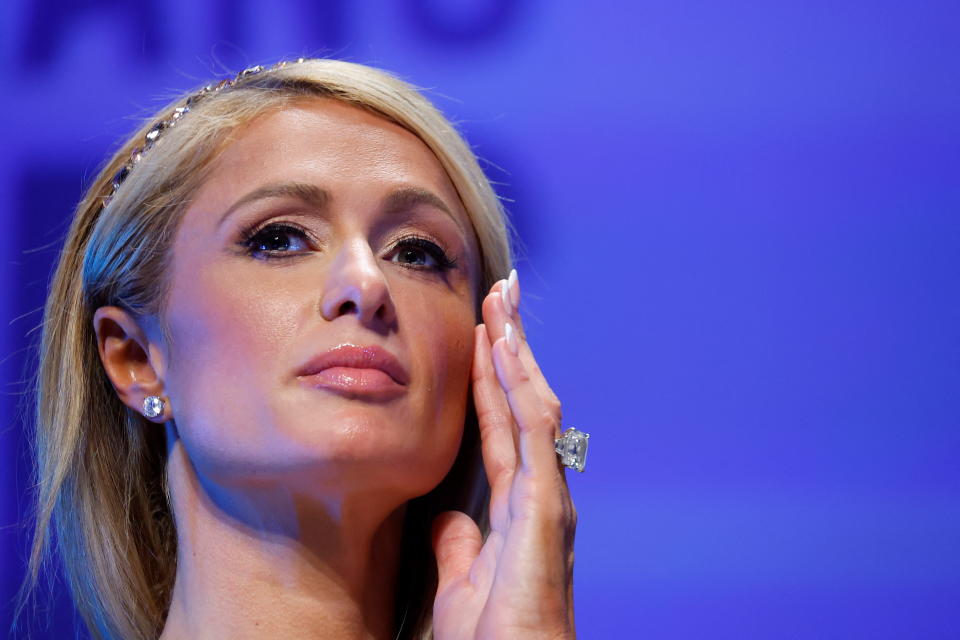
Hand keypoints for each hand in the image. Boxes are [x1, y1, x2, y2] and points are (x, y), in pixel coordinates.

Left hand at [432, 273, 576, 638]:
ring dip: (516, 350)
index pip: (501, 421)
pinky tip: (507, 350)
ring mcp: (547, 494)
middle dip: (510, 344)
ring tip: (502, 301)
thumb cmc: (495, 635)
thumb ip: (456, 538)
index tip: (482, 331)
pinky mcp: (546, 506)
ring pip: (532, 403)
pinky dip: (520, 386)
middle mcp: (539, 489)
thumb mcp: (460, 575)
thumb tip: (445, 511)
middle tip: (500, 292)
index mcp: (517, 502)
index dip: (490, 375)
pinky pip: (534, 432)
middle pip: (521, 400)